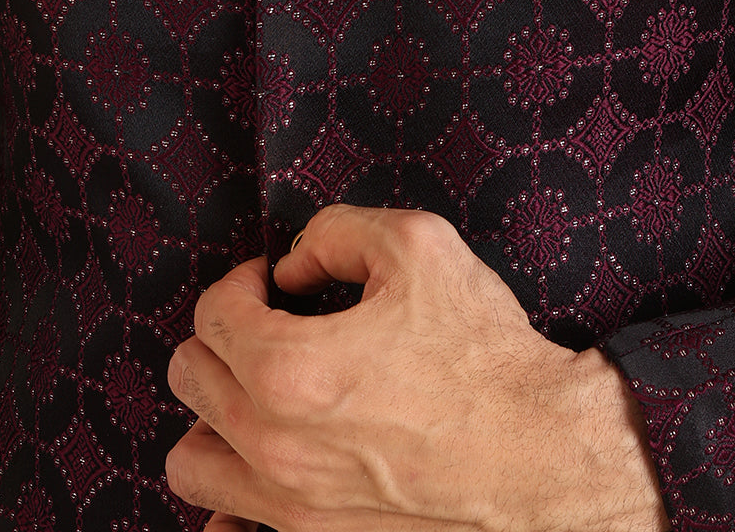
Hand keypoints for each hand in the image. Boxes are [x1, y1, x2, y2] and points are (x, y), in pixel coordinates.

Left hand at [165, 204, 669, 531]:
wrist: (544, 455)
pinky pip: (228, 527)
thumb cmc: (483, 353)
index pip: (214, 312)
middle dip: (225, 336)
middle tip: (272, 324)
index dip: (244, 281)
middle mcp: (274, 447)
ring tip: (263, 390)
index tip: (276, 281)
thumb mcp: (416, 246)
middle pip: (193, 376)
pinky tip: (271, 461)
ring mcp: (291, 507)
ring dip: (214, 413)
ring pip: (191, 458)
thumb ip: (334, 232)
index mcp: (289, 369)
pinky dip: (231, 494)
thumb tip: (291, 267)